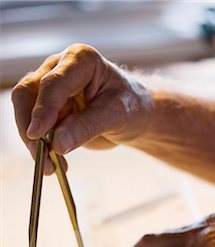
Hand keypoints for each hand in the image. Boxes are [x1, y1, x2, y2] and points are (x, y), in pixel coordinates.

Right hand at [11, 44, 152, 173]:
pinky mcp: (49, 109)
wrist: (135, 115)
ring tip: (51, 166)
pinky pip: (35, 127)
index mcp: (80, 60)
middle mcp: (60, 68)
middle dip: (31, 127)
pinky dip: (40, 147)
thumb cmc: (132, 106)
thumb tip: (57, 143)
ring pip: (26, 112)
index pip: (52, 83)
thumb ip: (87, 127)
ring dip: (34, 142)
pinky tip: (54, 162)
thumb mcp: (116, 115)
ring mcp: (51, 88)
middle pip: (29, 93)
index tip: (37, 134)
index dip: (42, 109)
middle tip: (41, 156)